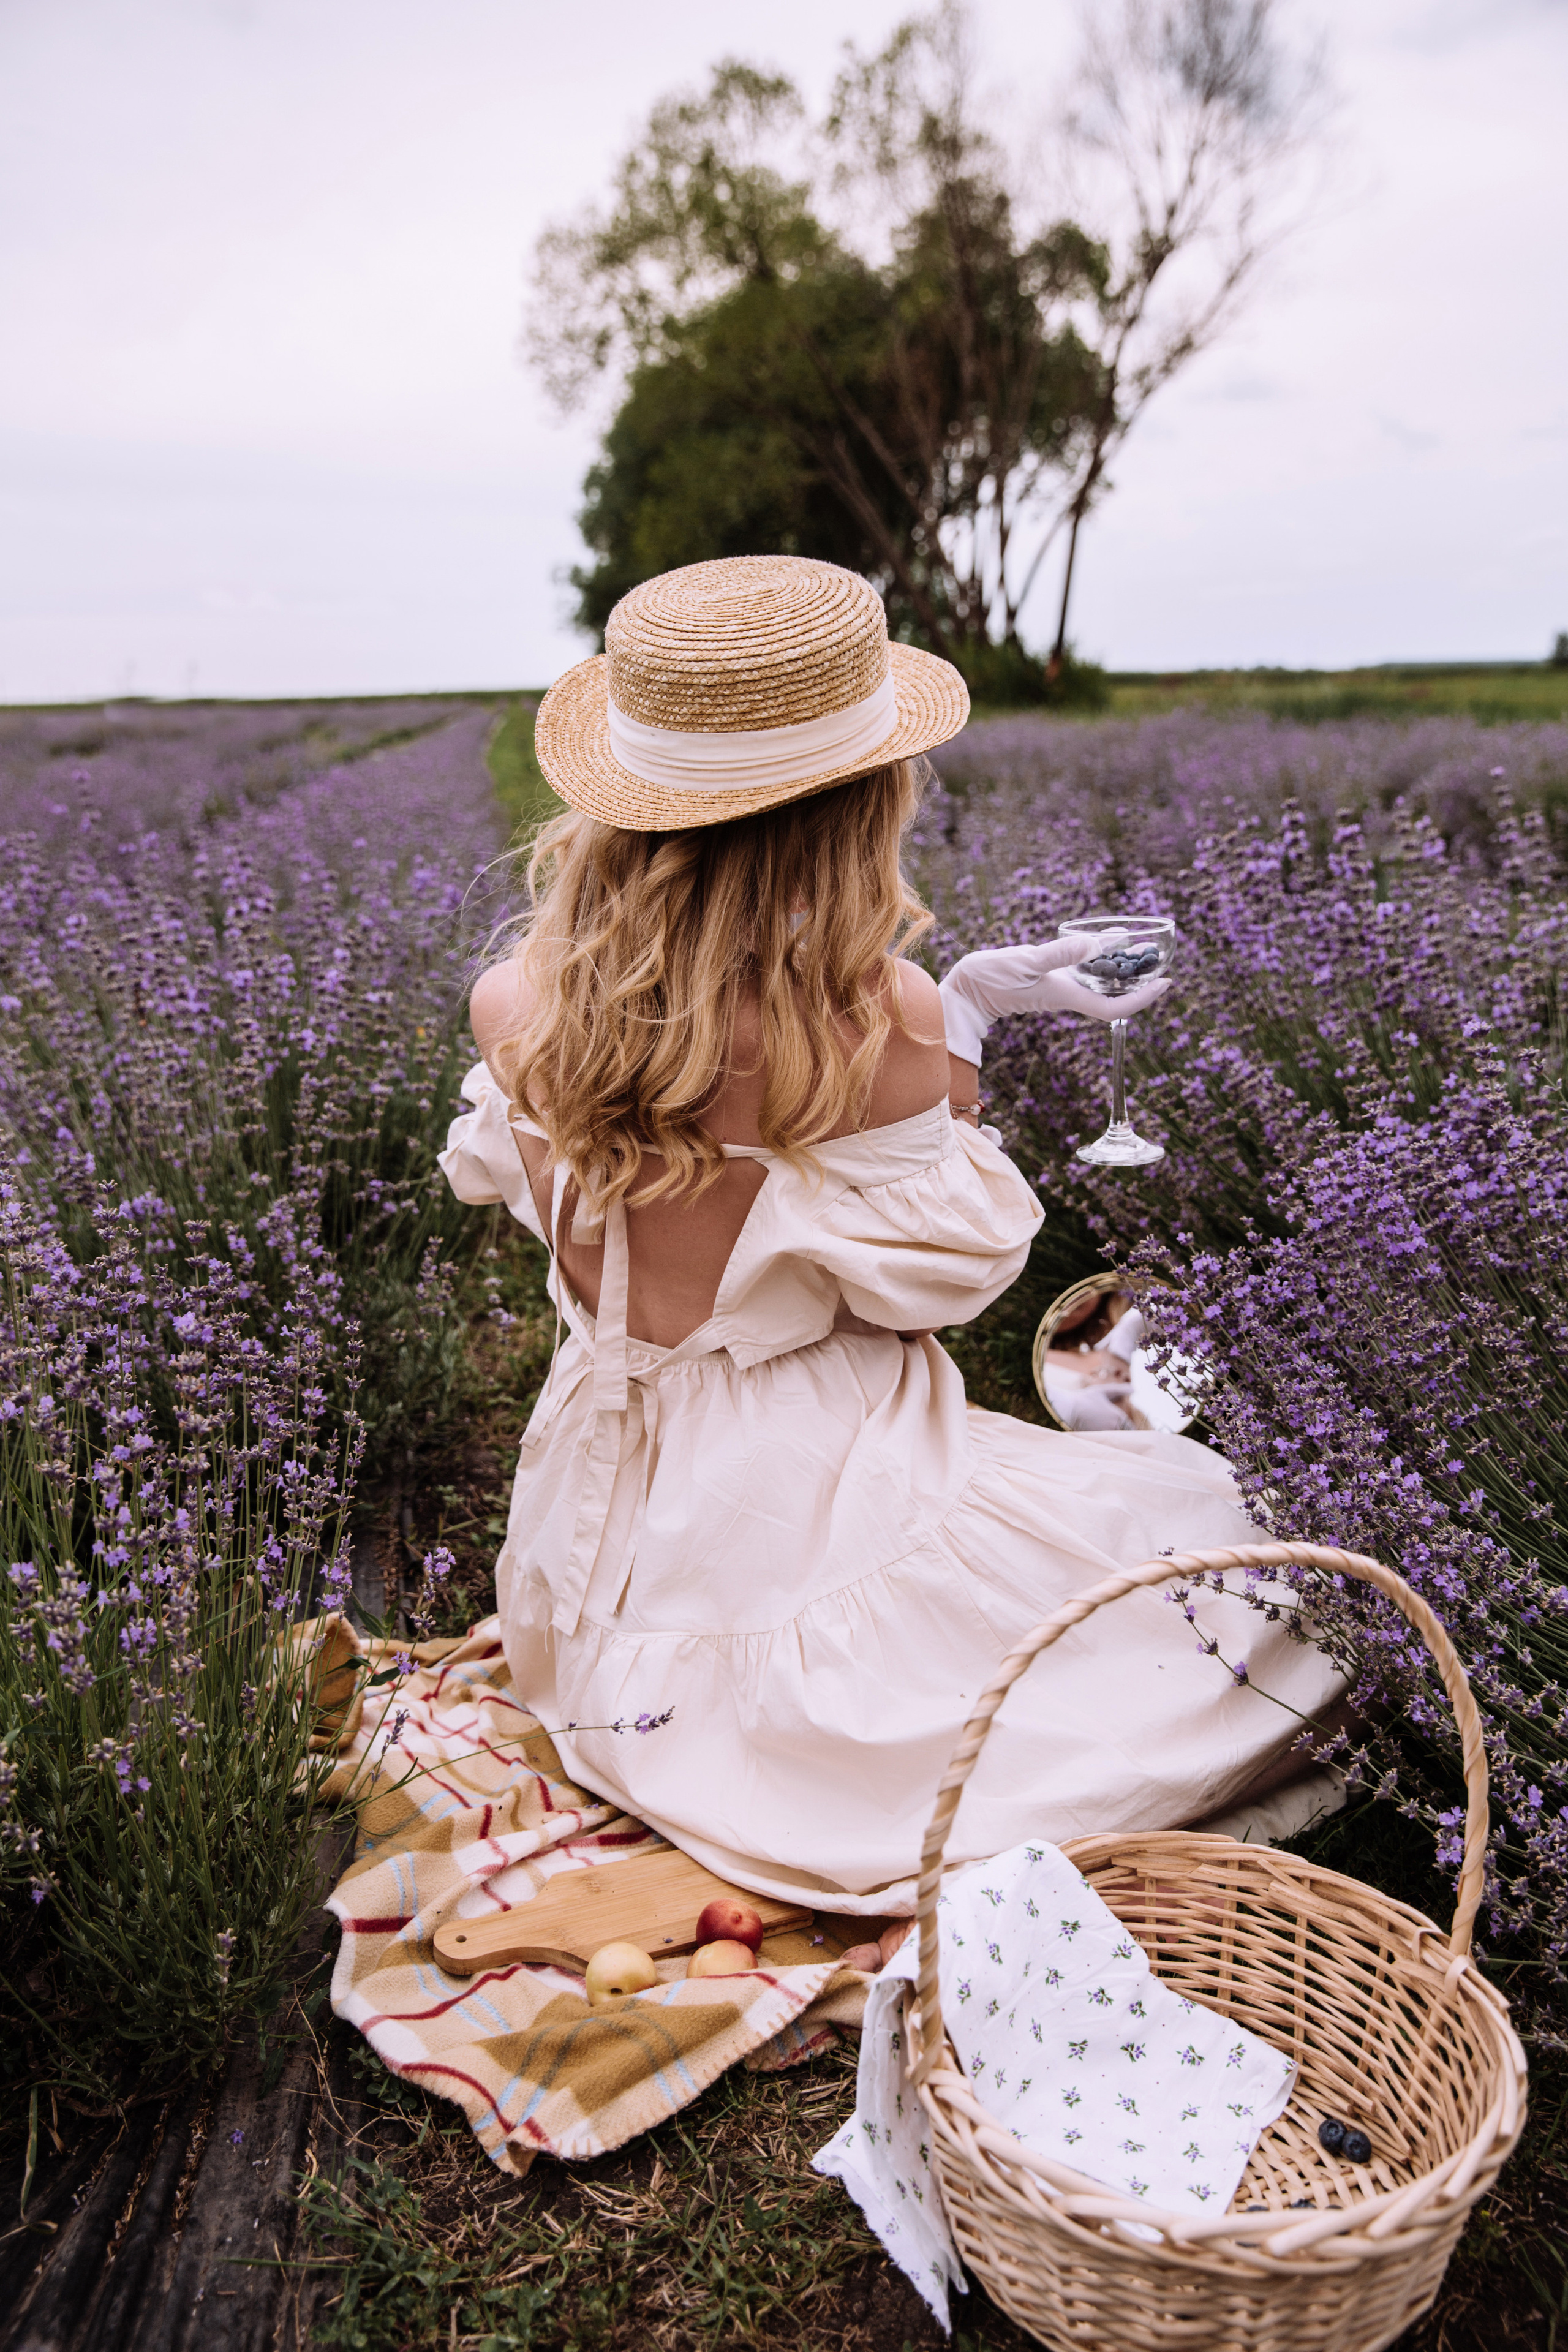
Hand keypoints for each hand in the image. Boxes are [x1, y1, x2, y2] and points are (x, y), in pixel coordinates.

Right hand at [938, 936, 1170, 1064]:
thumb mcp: (1027, 961)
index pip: (1113, 1006)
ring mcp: (1059, 988)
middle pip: (1113, 996)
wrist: (965, 988)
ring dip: (1123, 971)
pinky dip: (1101, 963)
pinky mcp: (1051, 980)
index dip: (1142, 999)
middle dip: (1140, 981)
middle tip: (1161, 959)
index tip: (1165, 983)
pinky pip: (1086, 975)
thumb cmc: (990, 978)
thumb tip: (1097, 946)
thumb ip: (1060, 955)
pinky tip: (1107, 946)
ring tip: (1142, 951)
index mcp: (1066, 994)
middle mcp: (1068, 994)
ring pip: (1100, 985)